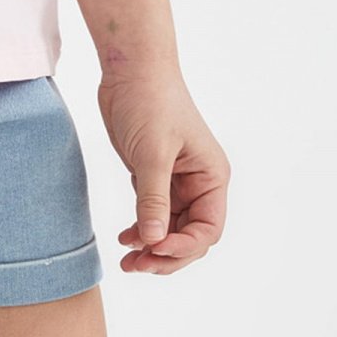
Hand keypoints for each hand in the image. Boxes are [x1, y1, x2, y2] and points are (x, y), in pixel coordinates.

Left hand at [95, 67, 229, 273]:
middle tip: (136, 266)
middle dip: (166, 255)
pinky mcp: (154, 175)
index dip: (183, 247)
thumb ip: (153, 200)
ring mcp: (177, 181)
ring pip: (170, 228)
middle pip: (190, 235)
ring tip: (127, 262)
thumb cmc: (150, 102)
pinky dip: (142, 230)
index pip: (208, 229)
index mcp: (212, 176)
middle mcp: (200, 182)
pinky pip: (154, 214)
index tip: (154, 251)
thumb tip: (155, 242)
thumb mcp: (152, 154)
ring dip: (152, 247)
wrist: (131, 70)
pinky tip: (124, 238)